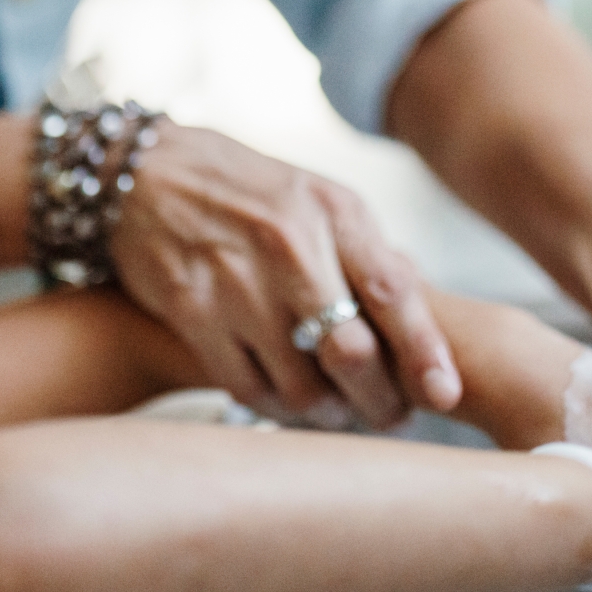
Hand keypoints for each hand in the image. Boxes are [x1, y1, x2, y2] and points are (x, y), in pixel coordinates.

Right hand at [108, 122, 460, 427]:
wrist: (146, 175)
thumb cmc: (250, 194)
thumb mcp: (318, 199)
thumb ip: (367, 252)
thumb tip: (422, 314)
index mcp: (330, 213)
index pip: (393, 291)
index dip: (425, 351)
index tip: (445, 393)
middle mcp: (286, 246)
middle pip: (352, 352)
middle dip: (382, 400)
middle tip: (393, 415)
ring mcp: (235, 282)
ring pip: (301, 385)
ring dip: (330, 413)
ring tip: (341, 412)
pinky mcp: (191, 312)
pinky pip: (249, 388)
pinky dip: (278, 410)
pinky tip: (291, 404)